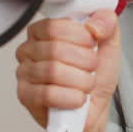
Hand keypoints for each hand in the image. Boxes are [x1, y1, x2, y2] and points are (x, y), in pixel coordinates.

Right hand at [14, 10, 120, 131]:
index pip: (54, 25)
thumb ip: (107, 22)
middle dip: (84, 62)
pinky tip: (77, 98)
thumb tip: (95, 24)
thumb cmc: (96, 76)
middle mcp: (29, 49)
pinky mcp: (25, 95)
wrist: (95, 109)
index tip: (91, 44)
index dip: (80, 36)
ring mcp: (24, 73)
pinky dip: (71, 98)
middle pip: (55, 49)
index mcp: (44, 31)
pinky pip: (47, 94)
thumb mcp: (108, 43)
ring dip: (81, 81)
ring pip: (53, 71)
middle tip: (91, 69)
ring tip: (86, 84)